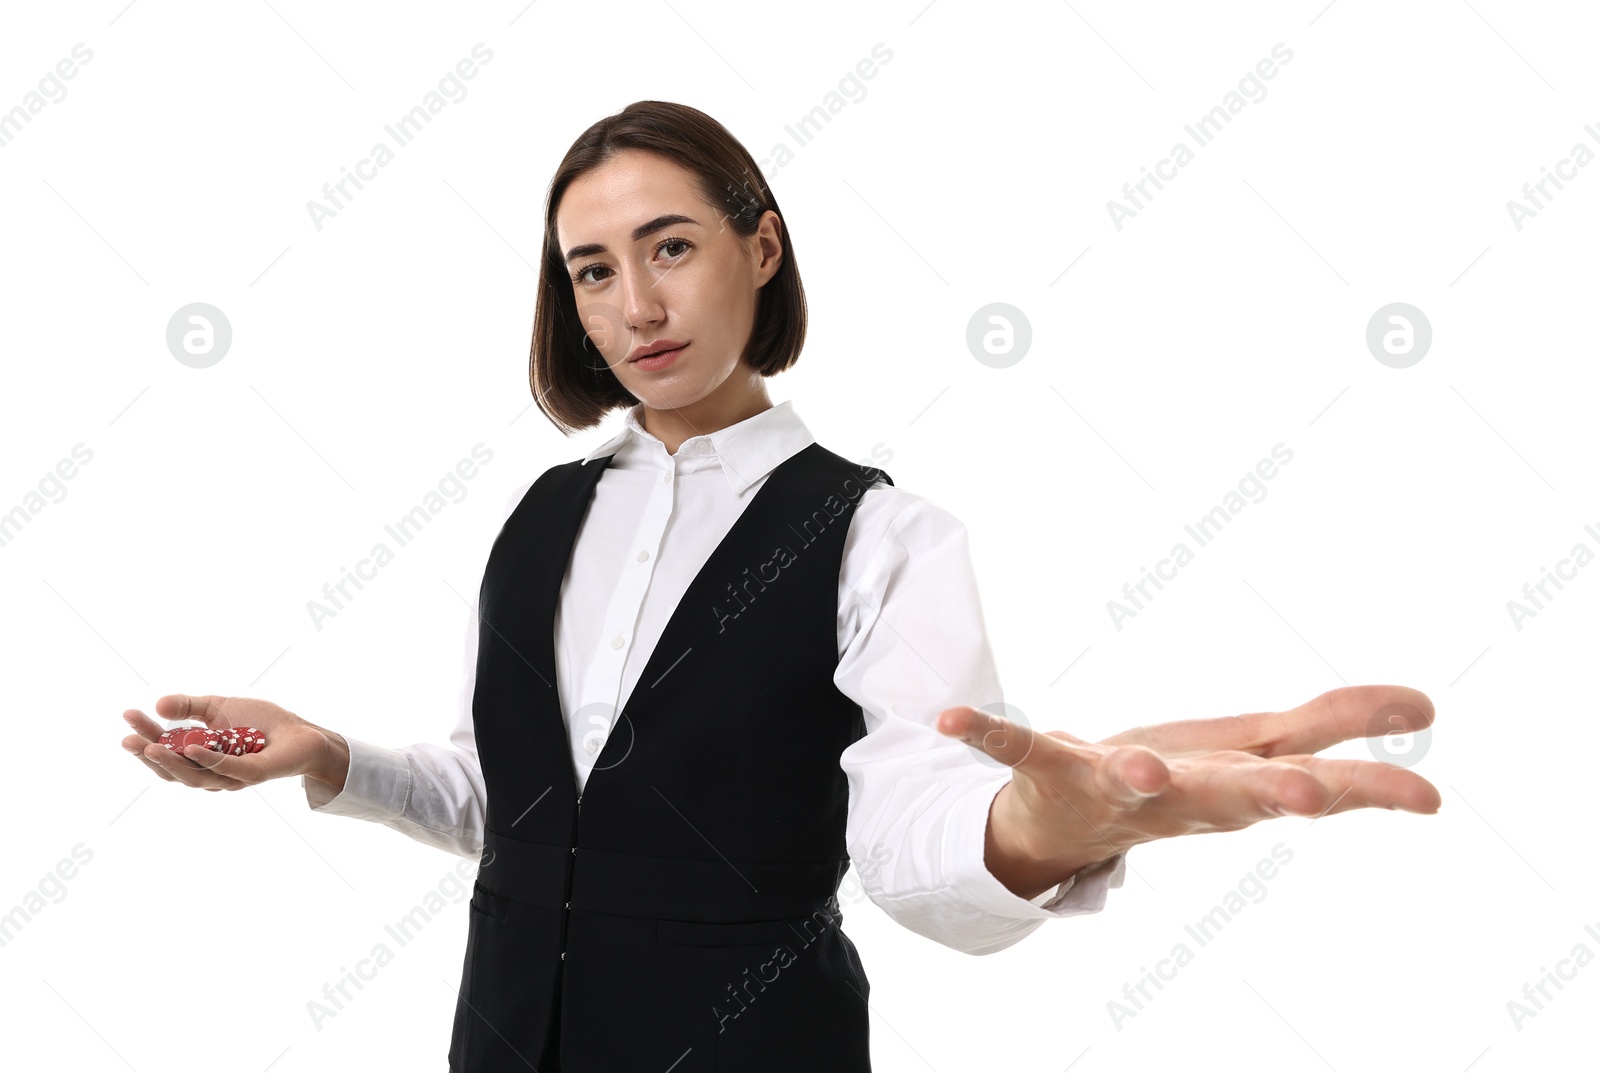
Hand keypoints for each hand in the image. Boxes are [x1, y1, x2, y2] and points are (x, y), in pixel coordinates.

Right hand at [120, 694, 341, 792]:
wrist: (300, 732)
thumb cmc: (260, 722)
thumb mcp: (218, 707)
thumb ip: (189, 706)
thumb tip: (158, 704)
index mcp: (199, 759)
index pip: (166, 752)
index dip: (145, 737)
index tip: (128, 716)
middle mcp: (211, 774)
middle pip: (174, 770)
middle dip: (148, 755)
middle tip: (127, 739)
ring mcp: (232, 777)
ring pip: (195, 776)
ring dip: (171, 762)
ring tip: (151, 746)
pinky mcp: (254, 773)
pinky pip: (228, 769)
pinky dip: (208, 759)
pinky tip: (190, 747)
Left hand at [935, 685, 1440, 895]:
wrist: (1067, 828)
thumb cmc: (1173, 783)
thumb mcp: (1257, 750)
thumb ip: (1336, 725)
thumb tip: (1427, 707)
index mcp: (1233, 783)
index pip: (1313, 783)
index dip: (1367, 788)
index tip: (1429, 798)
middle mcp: (1180, 793)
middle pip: (1230, 795)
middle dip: (1268, 795)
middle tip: (1308, 798)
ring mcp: (1110, 783)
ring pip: (1130, 783)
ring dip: (1138, 777)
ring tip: (1140, 767)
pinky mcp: (1047, 766)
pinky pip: (1012, 747)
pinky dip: (983, 733)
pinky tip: (947, 718)